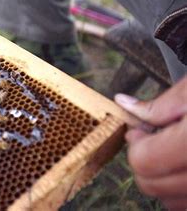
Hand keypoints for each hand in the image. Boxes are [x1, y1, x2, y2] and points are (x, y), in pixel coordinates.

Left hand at [115, 76, 186, 210]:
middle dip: (146, 162)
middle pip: (152, 185)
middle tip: (158, 140)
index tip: (142, 131)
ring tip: (176, 152)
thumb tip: (124, 103)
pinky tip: (185, 164)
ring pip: (171, 203)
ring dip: (165, 180)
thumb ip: (160, 105)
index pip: (143, 162)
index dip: (136, 143)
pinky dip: (182, 190)